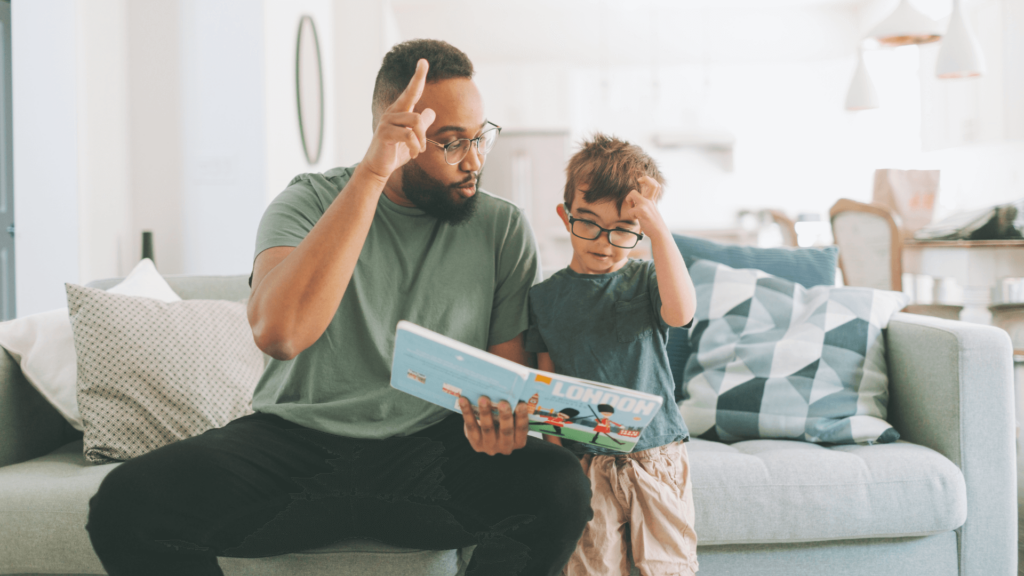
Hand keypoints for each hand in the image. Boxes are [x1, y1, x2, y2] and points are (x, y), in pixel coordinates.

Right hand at [360, 59, 436, 181]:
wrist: (378, 167)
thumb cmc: (395, 152)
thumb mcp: (413, 138)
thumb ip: (421, 125)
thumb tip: (430, 111)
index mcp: (399, 111)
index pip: (411, 91)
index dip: (418, 76)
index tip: (423, 61)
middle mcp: (392, 112)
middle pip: (413, 98)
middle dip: (421, 104)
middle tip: (423, 129)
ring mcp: (387, 121)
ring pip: (416, 121)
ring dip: (421, 140)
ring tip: (418, 152)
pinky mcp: (385, 133)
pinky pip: (409, 135)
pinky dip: (415, 147)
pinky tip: (413, 155)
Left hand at [458, 396, 529, 455]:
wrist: (487, 439)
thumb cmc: (503, 425)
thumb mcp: (512, 422)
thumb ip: (513, 412)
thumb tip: (512, 391)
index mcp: (518, 441)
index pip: (522, 430)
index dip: (522, 417)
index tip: (521, 404)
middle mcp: (505, 447)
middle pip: (506, 431)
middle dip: (505, 416)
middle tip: (503, 403)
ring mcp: (490, 446)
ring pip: (487, 428)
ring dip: (485, 412)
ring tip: (484, 399)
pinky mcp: (475, 443)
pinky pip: (471, 426)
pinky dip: (467, 412)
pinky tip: (464, 400)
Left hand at [622, 176, 668, 238]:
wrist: (659, 233)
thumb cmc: (653, 223)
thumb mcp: (651, 210)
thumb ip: (645, 203)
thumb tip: (635, 200)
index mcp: (652, 200)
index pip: (655, 185)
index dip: (648, 179)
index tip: (641, 181)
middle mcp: (650, 201)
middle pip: (652, 184)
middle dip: (644, 179)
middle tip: (638, 183)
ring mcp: (646, 205)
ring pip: (632, 193)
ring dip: (628, 198)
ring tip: (631, 205)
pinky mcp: (642, 212)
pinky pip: (630, 210)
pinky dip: (631, 215)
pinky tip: (636, 218)